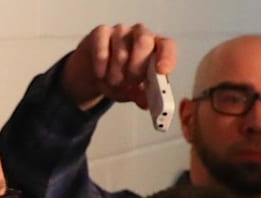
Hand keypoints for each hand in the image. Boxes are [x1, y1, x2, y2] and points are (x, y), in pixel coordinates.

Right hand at [60, 23, 176, 109]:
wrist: (94, 73)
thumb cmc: (119, 78)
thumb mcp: (132, 91)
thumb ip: (141, 96)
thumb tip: (147, 103)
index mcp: (154, 47)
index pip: (166, 46)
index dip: (166, 57)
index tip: (162, 71)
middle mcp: (140, 34)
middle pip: (144, 42)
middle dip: (136, 67)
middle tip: (129, 82)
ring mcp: (120, 31)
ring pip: (121, 52)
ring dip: (115, 74)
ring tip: (112, 82)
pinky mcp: (101, 33)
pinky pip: (102, 51)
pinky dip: (101, 68)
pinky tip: (100, 74)